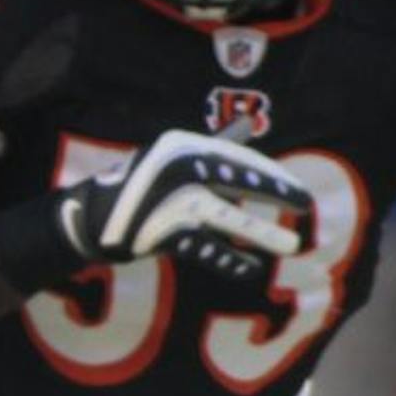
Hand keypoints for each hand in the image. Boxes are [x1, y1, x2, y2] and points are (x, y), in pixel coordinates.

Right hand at [59, 128, 312, 280]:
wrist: (89, 219)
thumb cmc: (138, 186)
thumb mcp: (170, 158)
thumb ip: (211, 146)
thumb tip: (248, 125)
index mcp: (182, 145)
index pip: (238, 156)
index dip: (270, 175)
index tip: (294, 191)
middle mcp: (177, 167)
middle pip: (238, 178)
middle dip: (275, 192)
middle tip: (306, 205)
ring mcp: (169, 200)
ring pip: (226, 217)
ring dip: (262, 233)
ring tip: (291, 246)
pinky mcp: (161, 231)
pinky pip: (204, 248)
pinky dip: (228, 261)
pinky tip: (249, 270)